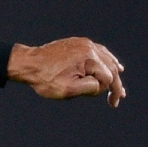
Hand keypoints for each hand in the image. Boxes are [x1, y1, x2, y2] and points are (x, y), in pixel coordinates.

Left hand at [8, 37, 126, 107]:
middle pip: (110, 67)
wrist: (27, 63)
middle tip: (120, 97)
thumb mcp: (67, 90)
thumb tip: (101, 84)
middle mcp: (89, 48)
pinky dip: (107, 60)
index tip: (111, 103)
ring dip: (114, 72)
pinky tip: (114, 65)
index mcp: (88, 58)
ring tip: (119, 85)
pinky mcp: (78, 43)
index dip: (109, 91)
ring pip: (106, 59)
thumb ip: (89, 88)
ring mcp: (84, 43)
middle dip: (116, 84)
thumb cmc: (45, 79)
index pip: (107, 77)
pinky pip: (99, 52)